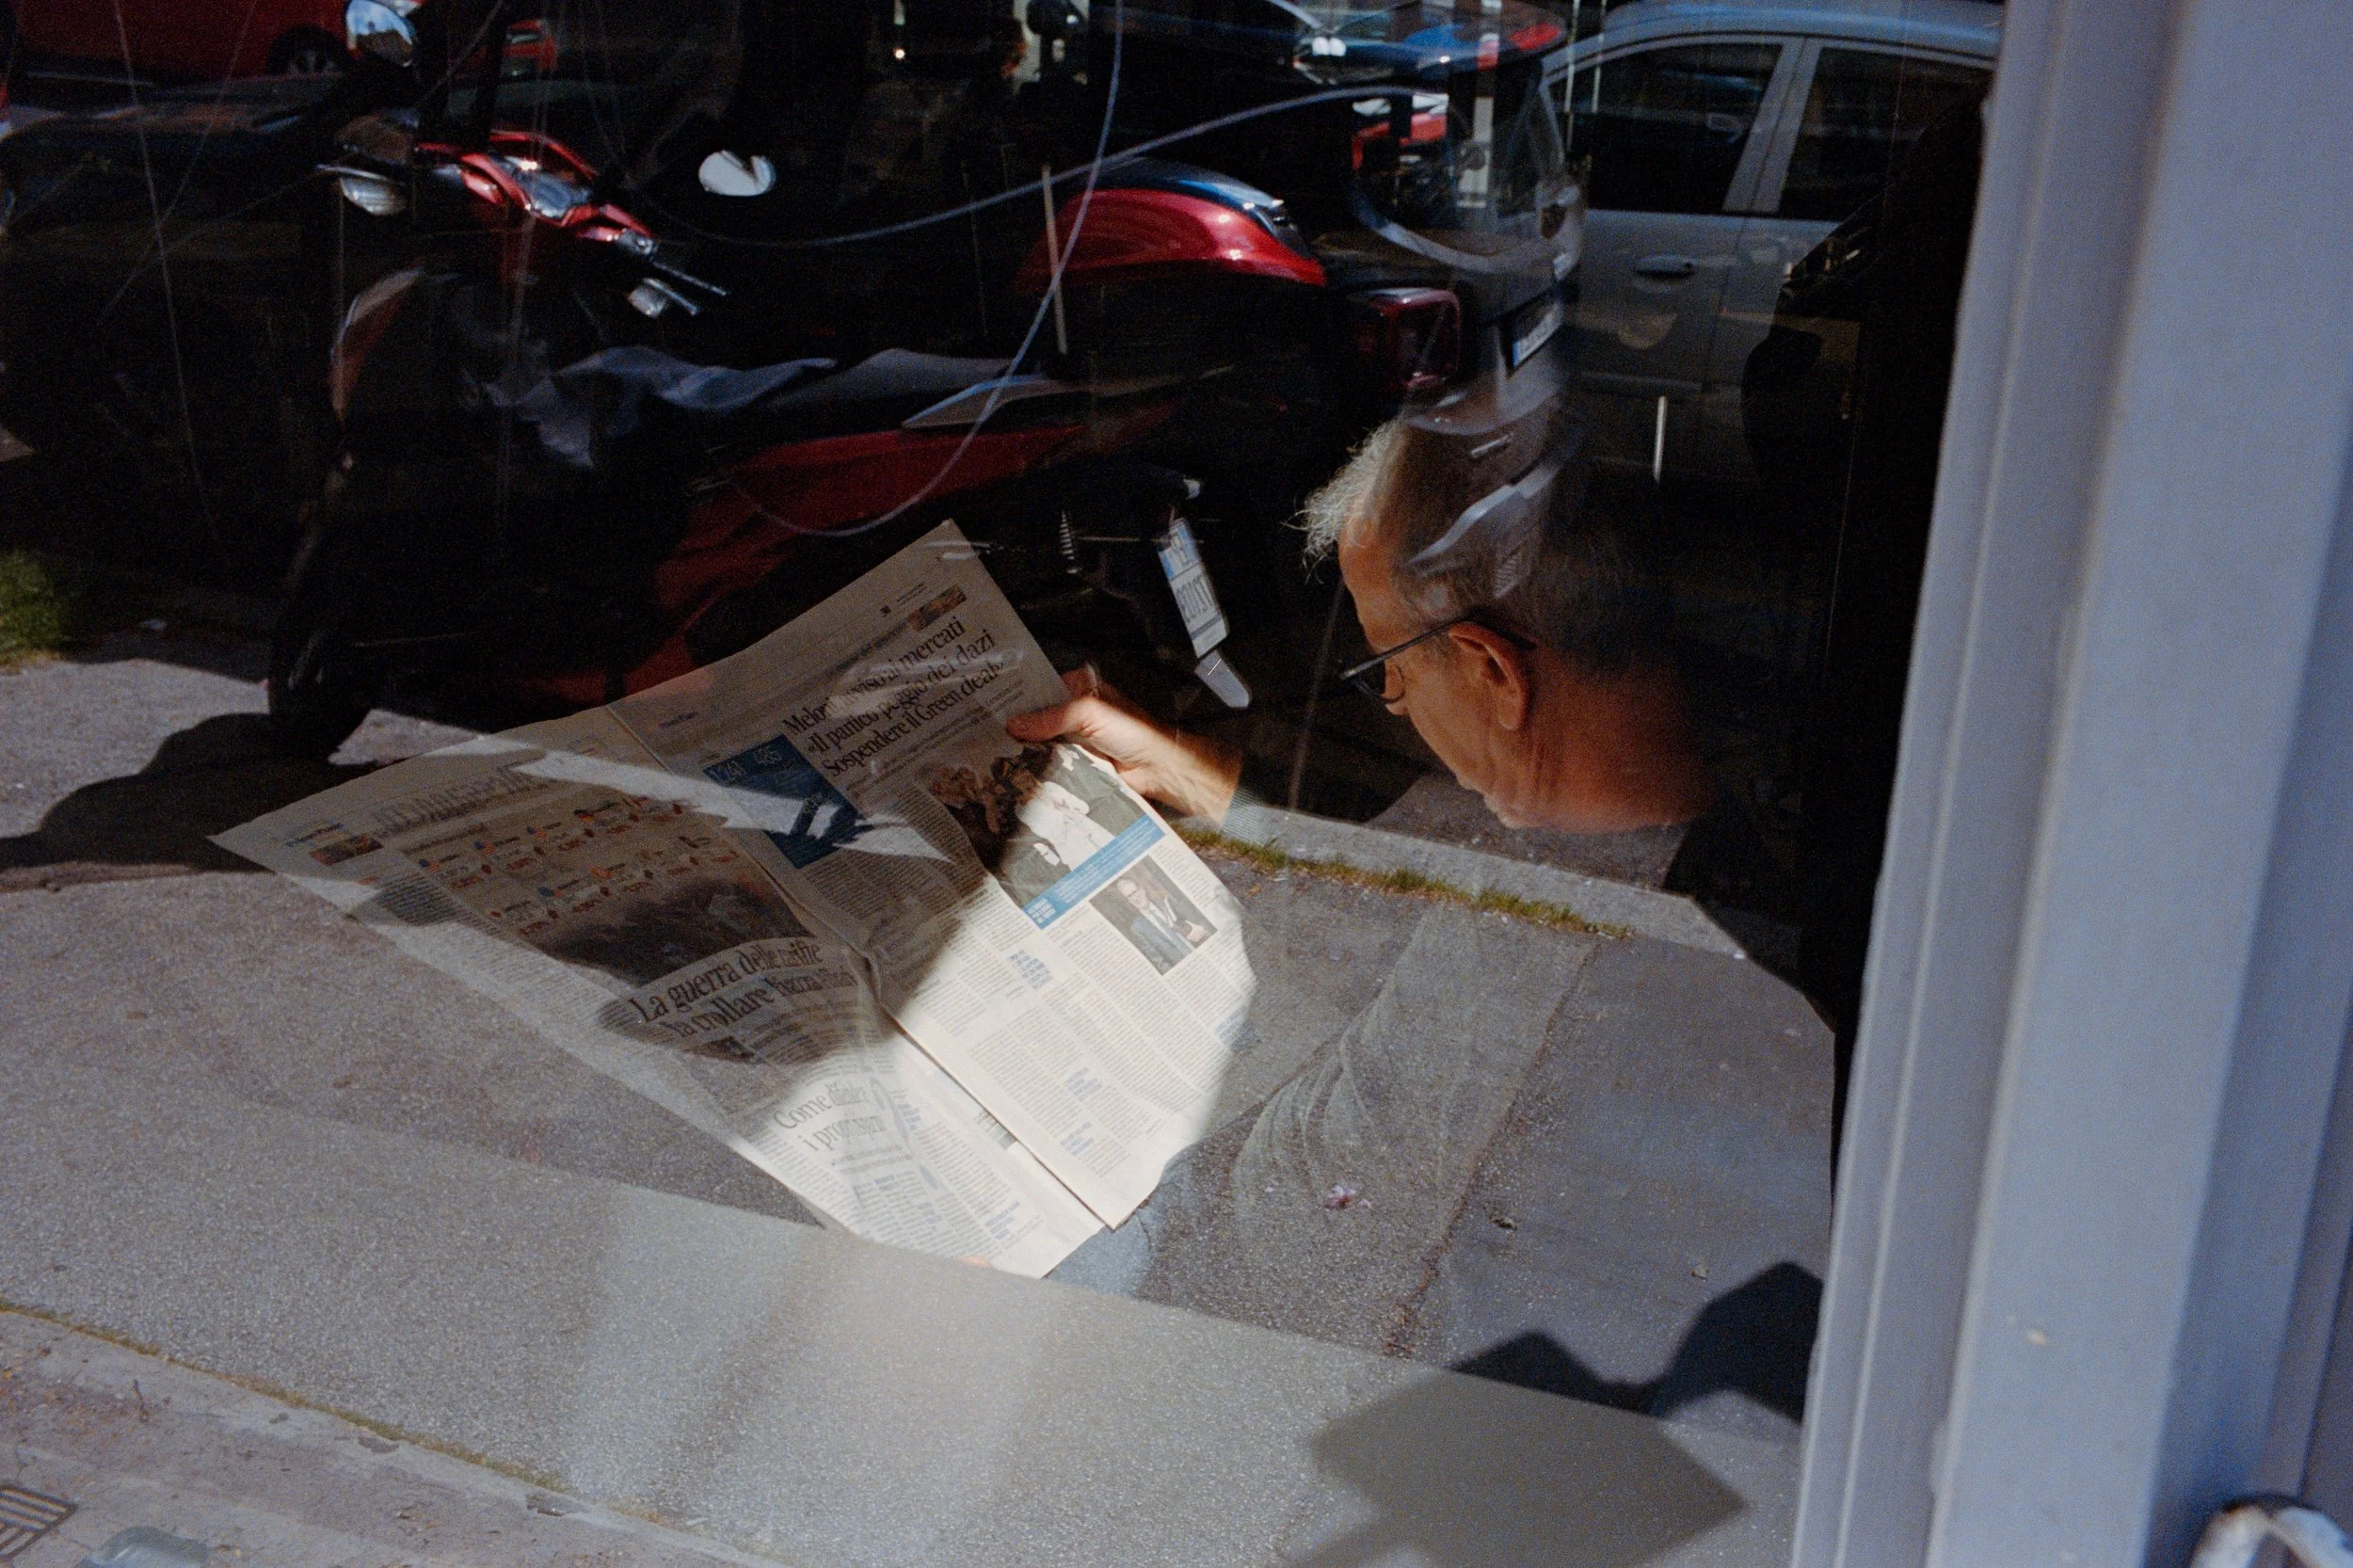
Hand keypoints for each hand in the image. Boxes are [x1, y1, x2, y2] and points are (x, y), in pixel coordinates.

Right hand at [1008, 669, 1242, 821]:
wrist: (1158, 768)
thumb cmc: (1130, 731)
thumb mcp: (1088, 713)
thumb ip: (1051, 717)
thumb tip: (1013, 724)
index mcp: (1079, 688)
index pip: (1040, 689)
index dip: (1017, 697)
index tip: (988, 706)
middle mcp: (1074, 710)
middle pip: (1037, 717)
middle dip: (1016, 725)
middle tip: (981, 732)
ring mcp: (1074, 738)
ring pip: (1041, 741)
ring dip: (1022, 749)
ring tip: (987, 753)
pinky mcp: (1076, 762)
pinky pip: (1050, 761)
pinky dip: (1035, 766)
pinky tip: (1010, 771)